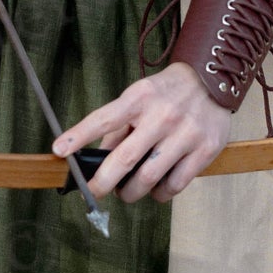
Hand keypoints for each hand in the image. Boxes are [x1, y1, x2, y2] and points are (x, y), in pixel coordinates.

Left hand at [54, 60, 231, 202]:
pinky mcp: (206, 149)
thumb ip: (118, 127)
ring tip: (127, 192)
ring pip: (149, 177)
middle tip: (95, 192)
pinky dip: (159, 193)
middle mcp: (162, 115)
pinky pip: (175, 184)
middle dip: (103, 182)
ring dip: (131, 192)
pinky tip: (155, 189)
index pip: (104, 118)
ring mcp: (186, 133)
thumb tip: (96, 159)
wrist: (214, 80)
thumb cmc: (167, 92)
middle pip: (125, 158)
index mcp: (140, 98)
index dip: (79, 135)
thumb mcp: (139, 97)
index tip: (59, 150)